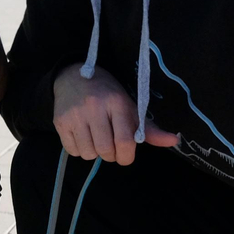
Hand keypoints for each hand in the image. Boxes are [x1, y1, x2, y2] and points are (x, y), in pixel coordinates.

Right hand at [51, 62, 177, 164]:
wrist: (72, 77)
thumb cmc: (107, 95)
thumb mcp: (130, 106)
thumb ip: (149, 128)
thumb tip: (174, 141)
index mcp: (117, 103)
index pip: (125, 142)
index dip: (126, 156)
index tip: (125, 154)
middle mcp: (95, 108)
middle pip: (106, 151)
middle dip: (110, 155)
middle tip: (110, 145)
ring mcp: (75, 115)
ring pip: (89, 154)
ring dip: (94, 152)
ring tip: (95, 138)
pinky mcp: (59, 122)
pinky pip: (73, 151)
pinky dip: (80, 150)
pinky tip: (82, 136)